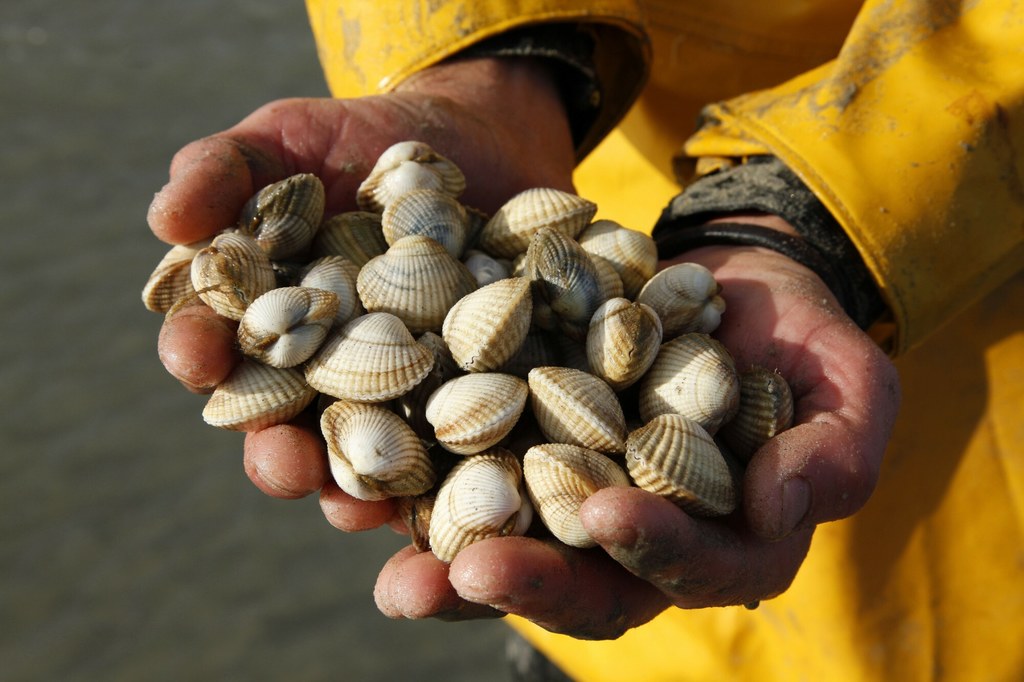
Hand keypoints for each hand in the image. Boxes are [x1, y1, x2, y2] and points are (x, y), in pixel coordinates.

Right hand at [149, 56, 575, 499]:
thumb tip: (165, 221)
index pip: (214, 346)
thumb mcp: (286, 138)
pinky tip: (458, 485)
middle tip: (282, 461)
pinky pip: (451, 450)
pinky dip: (450, 473)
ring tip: (361, 500)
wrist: (476, 141)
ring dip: (357, 485)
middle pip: (284, 428)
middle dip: (277, 452)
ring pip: (364, 458)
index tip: (196, 358)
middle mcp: (317, 370)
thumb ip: (224, 170)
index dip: (198, 355)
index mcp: (260, 319)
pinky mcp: (462, 399)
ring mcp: (391, 391)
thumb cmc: (361, 142)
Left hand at [375, 221, 900, 638]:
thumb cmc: (797, 335)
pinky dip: (413, 486)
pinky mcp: (520, 447)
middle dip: (526, 580)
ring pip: (512, 544)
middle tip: (460, 573)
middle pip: (584, 582)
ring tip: (390, 565)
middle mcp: (637, 535)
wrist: (726, 279)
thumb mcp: (845, 380)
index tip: (607, 511)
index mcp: (721, 537)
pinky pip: (466, 477)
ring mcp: (572, 495)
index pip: (690, 564)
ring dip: (448, 562)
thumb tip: (787, 506)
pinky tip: (359, 485)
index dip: (653, 548)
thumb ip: (837, 448)